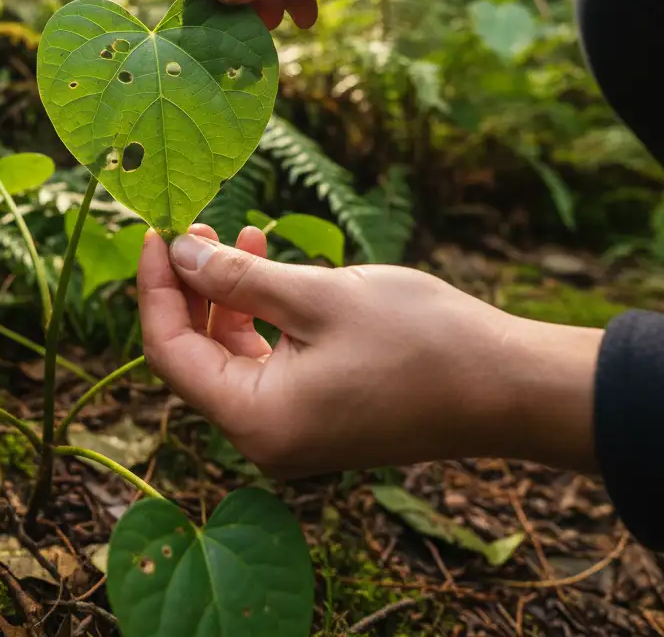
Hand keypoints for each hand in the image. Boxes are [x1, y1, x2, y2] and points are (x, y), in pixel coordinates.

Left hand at [137, 227, 601, 476]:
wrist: (507, 386)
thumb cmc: (419, 341)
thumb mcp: (317, 296)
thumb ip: (237, 279)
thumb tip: (179, 254)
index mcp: (256, 420)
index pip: (170, 352)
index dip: (156, 288)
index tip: (158, 233)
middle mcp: (265, 436)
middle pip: (196, 353)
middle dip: (191, 287)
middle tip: (196, 227)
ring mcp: (292, 428)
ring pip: (231, 353)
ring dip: (227, 294)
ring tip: (239, 234)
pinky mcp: (317, 412)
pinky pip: (267, 360)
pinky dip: (260, 314)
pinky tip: (270, 264)